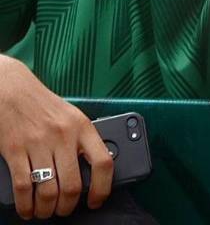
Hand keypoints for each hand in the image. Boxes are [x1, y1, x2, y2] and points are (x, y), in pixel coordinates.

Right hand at [0, 58, 112, 219]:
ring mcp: (38, 144)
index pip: (103, 162)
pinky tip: (27, 208)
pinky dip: (25, 204)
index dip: (102, 188)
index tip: (96, 201)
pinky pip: (23, 187)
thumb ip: (83, 141)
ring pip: (48, 191)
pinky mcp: (14, 150)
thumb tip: (92, 172)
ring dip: (46, 209)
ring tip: (45, 212)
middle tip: (64, 211)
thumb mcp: (73, 117)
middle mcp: (63, 136)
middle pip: (72, 185)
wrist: (12, 90)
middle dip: (68, 206)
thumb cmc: (45, 107)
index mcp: (83, 127)